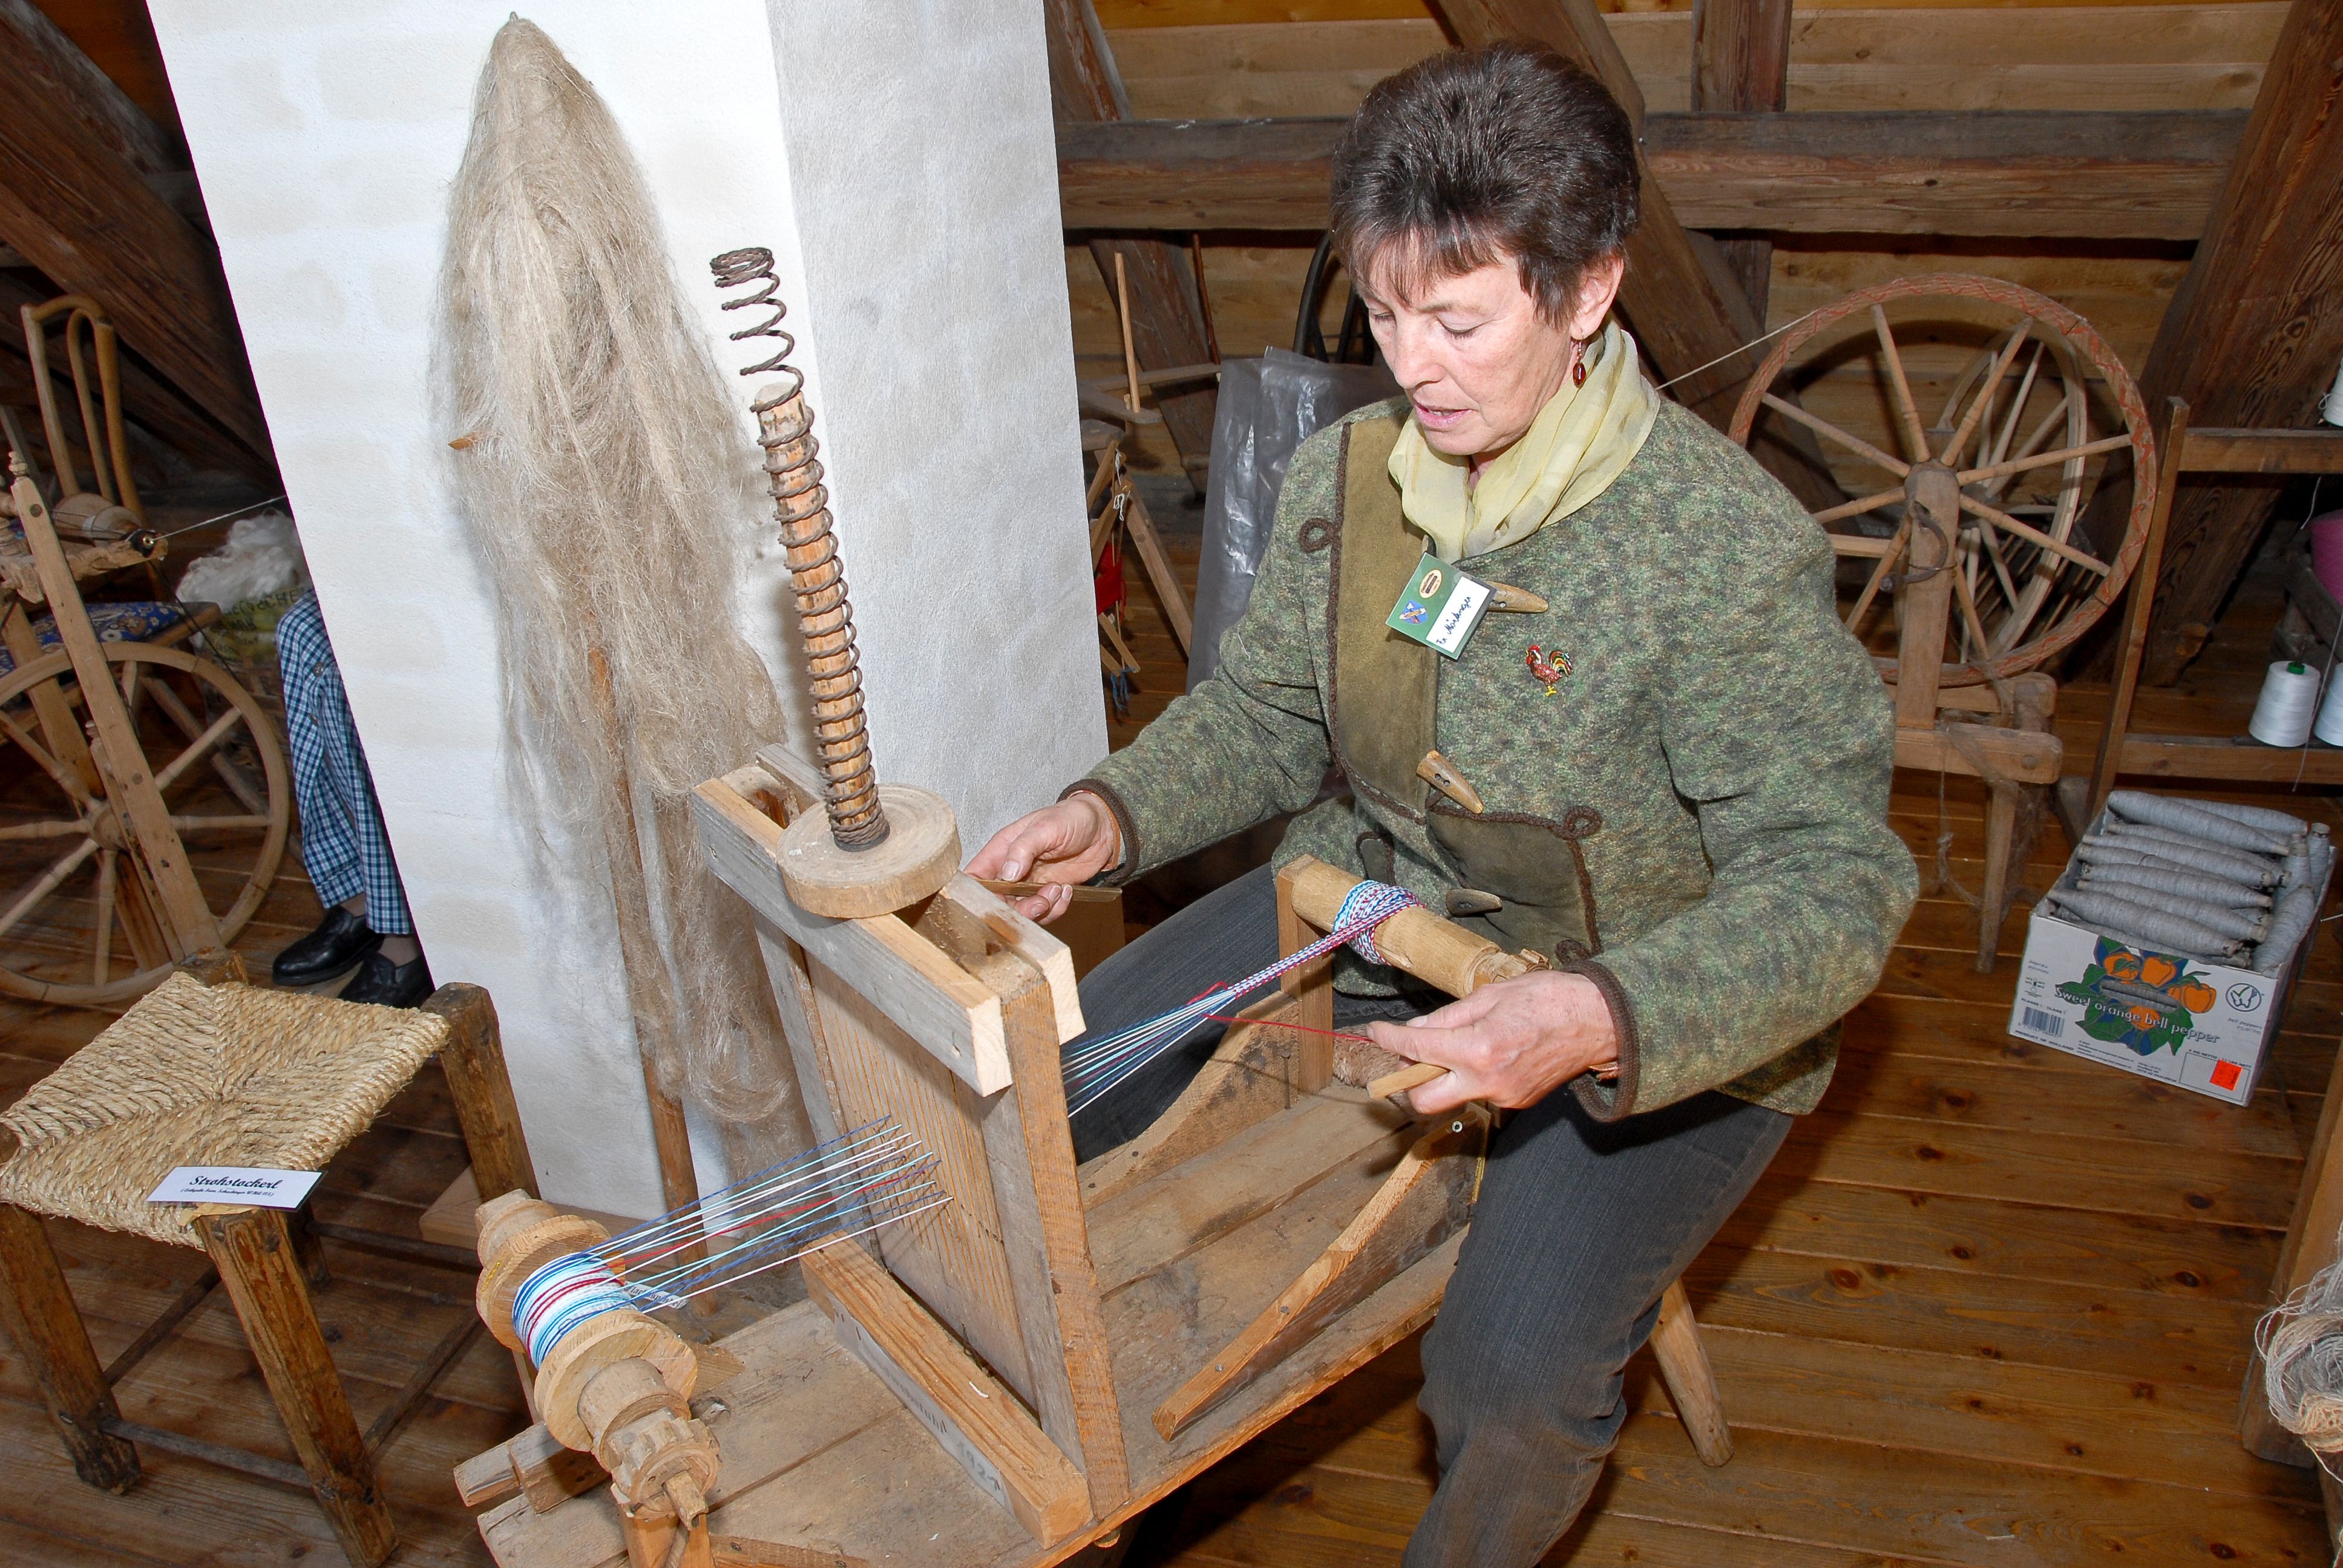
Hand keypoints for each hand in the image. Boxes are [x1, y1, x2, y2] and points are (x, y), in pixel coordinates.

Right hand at [965, 793, 1121, 922]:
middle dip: (1016, 909)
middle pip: (997, 902)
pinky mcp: (1048, 894)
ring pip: (1021, 912)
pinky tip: (1066, 890)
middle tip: (1039, 902)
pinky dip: (1056, 908)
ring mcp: (1029, 884)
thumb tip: (1007, 874)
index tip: (990, 904)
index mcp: (1002, 850)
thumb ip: (1023, 848)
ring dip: (1040, 909)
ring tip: (1057, 889)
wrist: (1103, 827)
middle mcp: (1011, 870)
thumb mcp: (1046, 827)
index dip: (976, 893)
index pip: (975, 876)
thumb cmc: (1071, 818)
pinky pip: (1045, 913)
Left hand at [1364, 971, 1616, 1115]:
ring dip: (1442, 1075)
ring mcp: (1502, 1097)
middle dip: (1406, 1081)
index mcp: (1479, 1049)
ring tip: (1456, 1044)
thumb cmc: (1549, 998)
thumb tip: (1416, 1029)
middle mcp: (1487, 1081)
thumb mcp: (1491, 995)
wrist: (1598, 1021)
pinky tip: (1487, 1053)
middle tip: (1407, 1055)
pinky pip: (1479, 1093)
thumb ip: (1448, 1017)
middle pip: (1424, 1100)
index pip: (1416, 1048)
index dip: (1388, 1038)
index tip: (1374, 1031)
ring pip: (1453, 1095)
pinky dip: (1471, 1076)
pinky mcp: (1516, 1103)